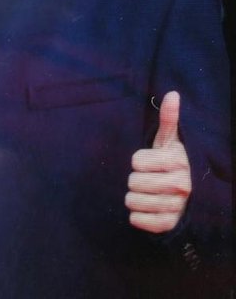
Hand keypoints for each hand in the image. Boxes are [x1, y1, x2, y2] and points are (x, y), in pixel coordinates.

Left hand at [126, 91, 190, 232]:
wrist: (186, 193)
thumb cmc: (171, 161)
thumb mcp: (169, 139)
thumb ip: (169, 118)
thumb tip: (172, 94)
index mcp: (177, 161)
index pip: (136, 161)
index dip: (138, 161)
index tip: (149, 162)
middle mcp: (181, 185)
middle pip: (133, 182)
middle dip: (134, 180)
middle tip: (146, 179)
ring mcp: (176, 206)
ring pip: (133, 201)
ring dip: (133, 198)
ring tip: (144, 194)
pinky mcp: (169, 224)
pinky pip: (139, 221)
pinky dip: (136, 216)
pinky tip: (144, 209)